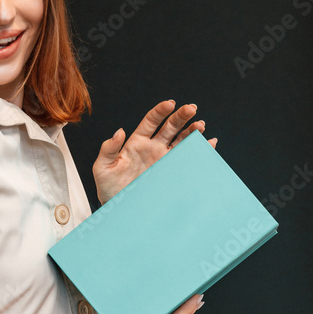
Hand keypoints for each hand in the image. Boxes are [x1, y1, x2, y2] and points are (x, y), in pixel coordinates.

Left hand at [93, 101, 217, 204]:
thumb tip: (119, 131)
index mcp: (137, 142)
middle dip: (181, 116)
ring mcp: (164, 159)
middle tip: (191, 108)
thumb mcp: (102, 168)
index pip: (151, 121)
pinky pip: (188, 158)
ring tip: (200, 125)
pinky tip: (210, 143)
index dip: (161, 111)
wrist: (120, 209)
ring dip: (192, 131)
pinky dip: (200, 150)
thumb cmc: (109, 188)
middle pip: (170, 127)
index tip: (170, 104)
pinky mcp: (172, 172)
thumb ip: (109, 149)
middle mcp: (153, 148)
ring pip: (182, 140)